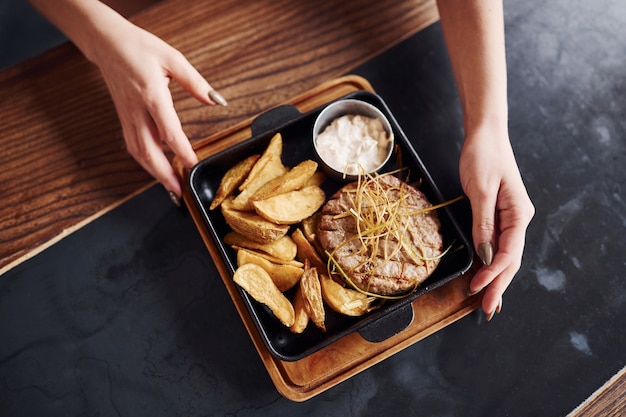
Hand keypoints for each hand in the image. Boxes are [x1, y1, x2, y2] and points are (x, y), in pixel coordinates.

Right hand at [89, 16, 224, 197]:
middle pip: (148, 151)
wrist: (106, 42)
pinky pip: (133, 145)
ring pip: (138, 152)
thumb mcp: (173, 58)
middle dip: (163, 175)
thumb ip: (196, 83)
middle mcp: (136, 110)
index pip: (168, 131)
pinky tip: (155, 169)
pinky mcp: (124, 118)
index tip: (193, 165)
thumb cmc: (140, 48)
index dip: (181, 152)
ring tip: (170, 188)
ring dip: (153, 173)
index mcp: (151, 95)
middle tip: (179, 191)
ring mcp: (127, 116)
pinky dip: (144, 162)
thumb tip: (217, 99)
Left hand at [459, 127, 534, 318]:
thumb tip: (486, 254)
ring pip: (505, 255)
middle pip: (510, 260)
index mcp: (518, 213)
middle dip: (498, 285)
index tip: (478, 288)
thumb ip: (483, 223)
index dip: (494, 274)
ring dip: (496, 278)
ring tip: (487, 301)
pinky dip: (491, 262)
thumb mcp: (481, 190)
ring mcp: (509, 218)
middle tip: (487, 310)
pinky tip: (485, 276)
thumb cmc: (484, 156)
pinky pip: (496, 244)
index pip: (509, 252)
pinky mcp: (498, 215)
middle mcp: (518, 219)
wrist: (484, 135)